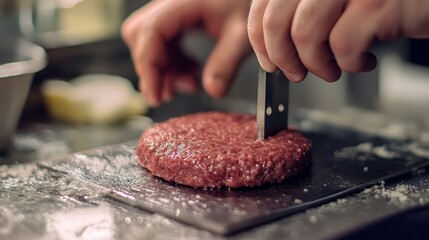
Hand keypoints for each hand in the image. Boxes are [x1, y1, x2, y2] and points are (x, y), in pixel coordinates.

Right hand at [122, 0, 250, 106]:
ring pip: (150, 42)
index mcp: (181, 3)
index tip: (155, 96)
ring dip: (163, 69)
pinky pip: (163, 43)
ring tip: (188, 85)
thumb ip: (227, 62)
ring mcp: (171, 12)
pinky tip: (191, 72)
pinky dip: (172, 62)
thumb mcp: (241, 35)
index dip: (148, 67)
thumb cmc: (245, 4)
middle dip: (152, 69)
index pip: (150, 33)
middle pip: (140, 37)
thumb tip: (213, 91)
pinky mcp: (177, 20)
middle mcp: (170, 5)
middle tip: (168, 95)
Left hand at [248, 0, 428, 82]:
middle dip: (283, 59)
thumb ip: (299, 13)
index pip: (263, 6)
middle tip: (295, 73)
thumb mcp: (330, 3)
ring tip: (333, 69)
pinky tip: (363, 61)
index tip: (269, 61)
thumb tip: (271, 47)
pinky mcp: (374, 4)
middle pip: (276, 22)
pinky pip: (343, 46)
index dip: (260, 40)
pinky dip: (350, 65)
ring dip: (316, 65)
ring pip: (305, 36)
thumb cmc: (376, 2)